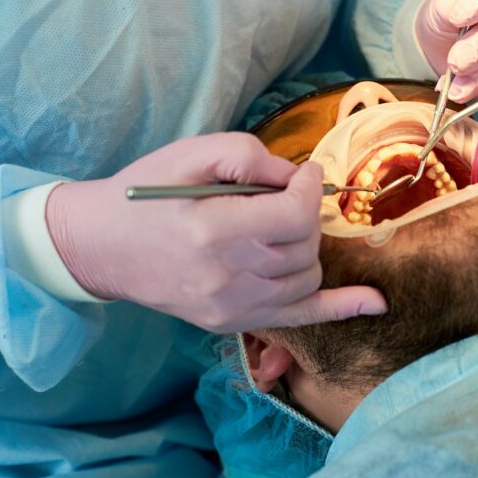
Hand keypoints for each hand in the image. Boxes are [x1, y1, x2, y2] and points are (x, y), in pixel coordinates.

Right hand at [45, 133, 385, 331]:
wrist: (102, 246)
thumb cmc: (146, 194)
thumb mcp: (192, 154)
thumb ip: (250, 157)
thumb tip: (297, 178)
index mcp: (214, 230)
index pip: (294, 215)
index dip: (309, 188)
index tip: (303, 175)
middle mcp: (226, 276)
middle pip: (304, 246)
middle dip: (306, 215)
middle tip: (287, 198)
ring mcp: (231, 307)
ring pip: (307, 276)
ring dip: (307, 247)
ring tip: (283, 228)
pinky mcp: (232, 323)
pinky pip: (300, 318)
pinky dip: (340, 308)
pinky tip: (374, 302)